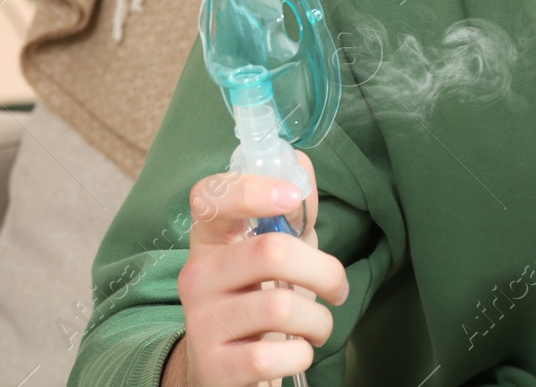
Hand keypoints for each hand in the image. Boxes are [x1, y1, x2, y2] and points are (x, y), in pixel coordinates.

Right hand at [172, 152, 351, 386]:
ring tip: (318, 325)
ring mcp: (201, 322)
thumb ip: (291, 214)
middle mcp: (198, 274)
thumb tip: (302, 169)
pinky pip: (274, 356)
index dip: (252, 189)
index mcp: (211, 239)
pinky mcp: (213, 365)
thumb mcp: (271, 253)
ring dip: (319, 320)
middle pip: (271, 252)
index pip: (211, 197)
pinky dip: (301, 355)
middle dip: (324, 271)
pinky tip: (296, 352)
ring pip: (280, 307)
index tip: (292, 197)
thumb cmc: (256, 300)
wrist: (222, 369)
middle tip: (337, 288)